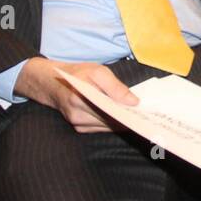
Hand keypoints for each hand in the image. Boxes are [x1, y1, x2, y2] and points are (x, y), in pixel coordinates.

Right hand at [17, 58, 137, 133]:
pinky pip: (101, 128)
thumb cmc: (79, 74)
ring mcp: (77, 124)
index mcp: (80, 98)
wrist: (54, 82)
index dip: (128, 115)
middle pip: (110, 122)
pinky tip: (123, 118)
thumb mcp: (98, 72)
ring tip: (137, 115)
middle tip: (145, 115)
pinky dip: (112, 124)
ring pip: (107, 127)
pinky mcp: (79, 128)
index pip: (110, 112)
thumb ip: (116, 87)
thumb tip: (133, 102)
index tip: (144, 115)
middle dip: (127, 119)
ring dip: (121, 123)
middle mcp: (77, 115)